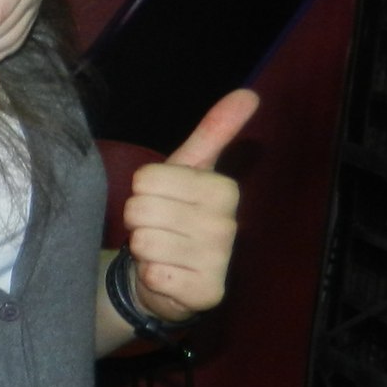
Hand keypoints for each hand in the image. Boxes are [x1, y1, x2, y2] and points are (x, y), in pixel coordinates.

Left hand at [123, 90, 257, 322]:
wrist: (167, 277)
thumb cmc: (174, 216)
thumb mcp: (189, 171)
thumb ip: (214, 132)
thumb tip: (248, 93)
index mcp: (222, 190)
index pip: (147, 177)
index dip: (141, 190)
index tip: (161, 201)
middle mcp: (227, 224)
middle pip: (140, 207)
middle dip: (138, 220)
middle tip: (157, 228)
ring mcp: (219, 261)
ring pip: (144, 240)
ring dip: (142, 249)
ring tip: (161, 251)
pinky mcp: (206, 293)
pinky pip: (153, 274)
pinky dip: (150, 276)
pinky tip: (166, 275)